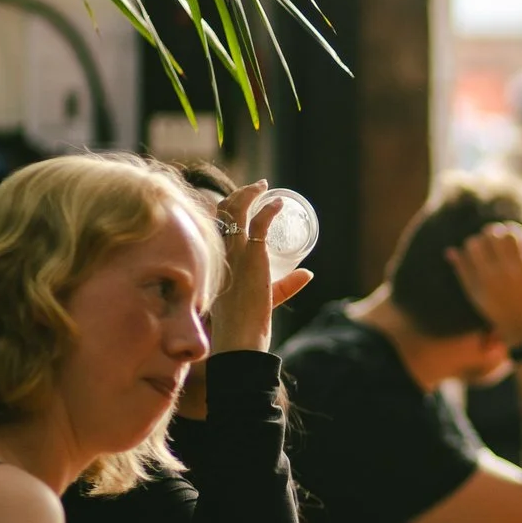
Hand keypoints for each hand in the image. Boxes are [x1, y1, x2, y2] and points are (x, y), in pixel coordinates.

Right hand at [208, 183, 313, 354]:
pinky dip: (269, 209)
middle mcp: (221, 252)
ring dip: (250, 194)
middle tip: (257, 188)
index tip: (243, 200)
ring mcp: (235, 252)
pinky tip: (278, 203)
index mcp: (215, 259)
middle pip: (222, 211)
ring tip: (264, 187)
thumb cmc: (247, 321)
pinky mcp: (251, 255)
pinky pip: (258, 223)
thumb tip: (308, 272)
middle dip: (239, 194)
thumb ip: (286, 284)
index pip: (213, 224)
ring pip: (237, 211)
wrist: (240, 334)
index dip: (225, 207)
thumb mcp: (265, 296)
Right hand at [445, 223, 521, 343]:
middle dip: (489, 233)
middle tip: (490, 237)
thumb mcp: (475, 294)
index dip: (474, 242)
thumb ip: (462, 271)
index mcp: (486, 278)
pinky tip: (517, 238)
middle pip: (493, 235)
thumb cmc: (496, 309)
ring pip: (511, 233)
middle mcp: (504, 271)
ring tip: (503, 235)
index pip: (475, 244)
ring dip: (505, 230)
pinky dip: (520, 234)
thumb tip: (450, 250)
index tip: (477, 247)